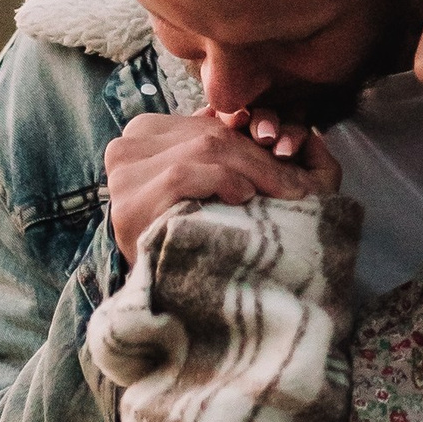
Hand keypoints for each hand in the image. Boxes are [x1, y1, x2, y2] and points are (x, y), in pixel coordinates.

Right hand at [104, 107, 341, 256]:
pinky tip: (242, 198)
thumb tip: (258, 116)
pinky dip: (220, 181)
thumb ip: (236, 141)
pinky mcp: (128, 205)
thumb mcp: (226, 177)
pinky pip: (181, 174)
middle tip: (300, 184)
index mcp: (147, 134)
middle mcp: (126, 148)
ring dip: (253, 170)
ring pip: (203, 148)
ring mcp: (122, 177)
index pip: (209, 121)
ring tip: (281, 194)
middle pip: (209, 134)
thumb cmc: (212, 235)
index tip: (291, 152)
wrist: (186, 306)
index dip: (255, 135)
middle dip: (262, 157)